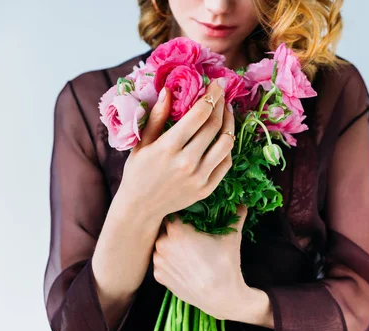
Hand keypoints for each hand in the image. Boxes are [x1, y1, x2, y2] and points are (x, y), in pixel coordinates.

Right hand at [117, 78, 234, 223]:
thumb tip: (170, 90)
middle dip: (222, 104)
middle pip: (214, 126)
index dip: (211, 95)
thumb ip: (157, 116)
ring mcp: (199, 177)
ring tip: (227, 113)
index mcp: (168, 147)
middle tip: (223, 94)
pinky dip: (227, 147)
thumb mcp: (143, 142)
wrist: (140, 207)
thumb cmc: (138, 170)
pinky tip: (223, 137)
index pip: (199, 115)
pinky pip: (226, 163)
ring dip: (230, 124)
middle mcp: (186, 162)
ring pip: (226, 144)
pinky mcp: (207, 189)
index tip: (217, 84)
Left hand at [152, 204, 250, 320]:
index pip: (171, 212)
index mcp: (176, 230)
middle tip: (190, 233)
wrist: (221, 298)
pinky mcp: (158, 277)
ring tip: (187, 251)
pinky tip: (184, 264)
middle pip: (164, 229)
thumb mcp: (231, 238)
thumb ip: (235, 217)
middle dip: (175, 230)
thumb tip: (242, 204)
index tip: (189, 216)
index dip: (180, 213)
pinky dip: (168, 261)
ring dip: (170, 245)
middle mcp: (162, 244)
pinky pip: (160, 262)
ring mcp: (158, 262)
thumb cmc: (225, 265)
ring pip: (160, 245)